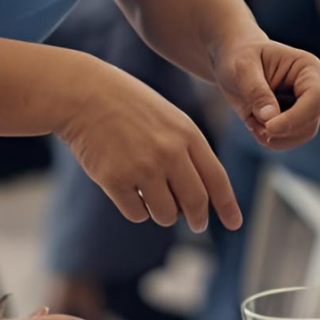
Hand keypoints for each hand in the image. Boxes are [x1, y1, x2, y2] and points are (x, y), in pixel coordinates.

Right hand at [59, 60, 242, 231]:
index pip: (216, 178)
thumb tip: (198, 197)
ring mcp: (143, 167)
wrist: (85, 95)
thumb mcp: (169, 119)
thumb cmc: (128, 106)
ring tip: (150, 194)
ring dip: (162, 213)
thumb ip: (187, 151)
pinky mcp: (116, 180)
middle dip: (198, 219)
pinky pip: (137, 213)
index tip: (234, 224)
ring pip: (166, 214)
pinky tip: (128, 189)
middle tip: (197, 225)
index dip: (227, 205)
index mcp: (188, 134)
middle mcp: (170, 152)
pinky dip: (136, 209)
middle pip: (195, 203)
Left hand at [210, 30, 319, 150]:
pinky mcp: (293, 121)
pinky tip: (254, 125)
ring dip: (275, 138)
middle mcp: (312, 89)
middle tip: (253, 125)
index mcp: (308, 69)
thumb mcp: (243, 68)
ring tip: (252, 122)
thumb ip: (256, 91)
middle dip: (282, 130)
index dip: (294, 118)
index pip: (314, 99)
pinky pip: (288, 141)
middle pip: (311, 122)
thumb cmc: (239, 57)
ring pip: (301, 135)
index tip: (268, 127)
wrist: (233, 61)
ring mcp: (305, 107)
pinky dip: (269, 140)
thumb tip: (270, 118)